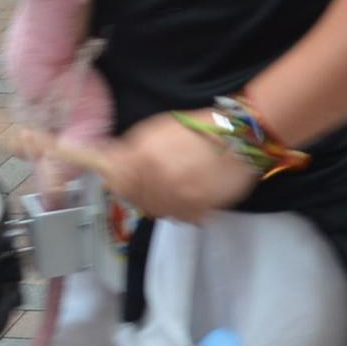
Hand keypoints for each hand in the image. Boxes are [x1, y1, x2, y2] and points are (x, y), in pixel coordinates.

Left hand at [62, 113, 259, 222]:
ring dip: (161, 200)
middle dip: (141, 189)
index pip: (115, 180)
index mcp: (146, 155)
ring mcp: (179, 197)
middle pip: (135, 198)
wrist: (242, 138)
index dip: (117, 178)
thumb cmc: (199, 129)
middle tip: (158, 176)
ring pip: (156, 210)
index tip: (122, 176)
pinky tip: (191, 191)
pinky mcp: (197, 210)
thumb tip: (104, 161)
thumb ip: (130, 148)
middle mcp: (159, 179)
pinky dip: (181, 208)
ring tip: (177, 183)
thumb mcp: (160, 128)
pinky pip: (178, 217)